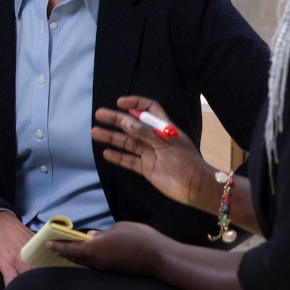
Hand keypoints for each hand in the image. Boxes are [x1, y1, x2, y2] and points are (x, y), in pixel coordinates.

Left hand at [47, 222, 170, 275]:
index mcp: (95, 249)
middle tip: (56, 246)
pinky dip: (90, 257)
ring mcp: (107, 268)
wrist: (160, 258)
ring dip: (77, 255)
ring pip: (87, 262)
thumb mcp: (118, 227)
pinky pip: (98, 263)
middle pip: (77, 258)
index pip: (71, 249)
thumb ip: (103, 233)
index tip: (47, 243)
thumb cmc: (139, 238)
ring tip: (71, 248)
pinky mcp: (117, 270)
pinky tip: (92, 251)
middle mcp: (98, 261)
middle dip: (65, 251)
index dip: (58, 246)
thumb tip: (92, 237)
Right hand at [93, 96, 215, 211]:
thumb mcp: (166, 144)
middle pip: (132, 125)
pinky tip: (106, 153)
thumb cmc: (187, 162)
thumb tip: (125, 122)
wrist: (195, 187)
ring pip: (127, 142)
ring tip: (95, 132)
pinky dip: (118, 157)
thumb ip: (145, 134)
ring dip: (112, 137)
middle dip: (116, 119)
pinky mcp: (146, 168)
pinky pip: (129, 160)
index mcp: (163, 127)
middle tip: (99, 115)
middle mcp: (155, 139)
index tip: (120, 103)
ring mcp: (150, 153)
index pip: (148, 109)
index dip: (135, 103)